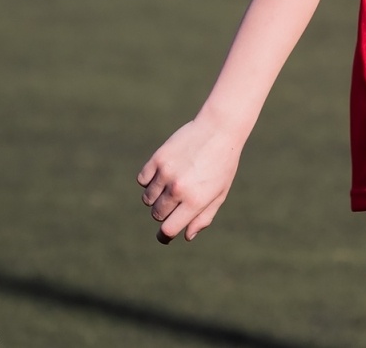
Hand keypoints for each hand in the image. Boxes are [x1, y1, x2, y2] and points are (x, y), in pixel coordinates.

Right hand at [137, 117, 243, 243]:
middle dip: (164, 213)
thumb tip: (186, 236)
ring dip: (156, 197)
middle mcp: (178, 189)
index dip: (165, 235)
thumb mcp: (220, 193)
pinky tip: (162, 174)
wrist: (219, 129)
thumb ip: (204, 217)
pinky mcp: (158, 158)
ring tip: (171, 184)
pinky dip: (149, 181)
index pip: (168, 229)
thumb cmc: (222, 164)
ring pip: (147, 198)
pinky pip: (142, 180)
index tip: (165, 235)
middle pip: (157, 214)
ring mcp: (166, 173)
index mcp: (195, 201)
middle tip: (177, 200)